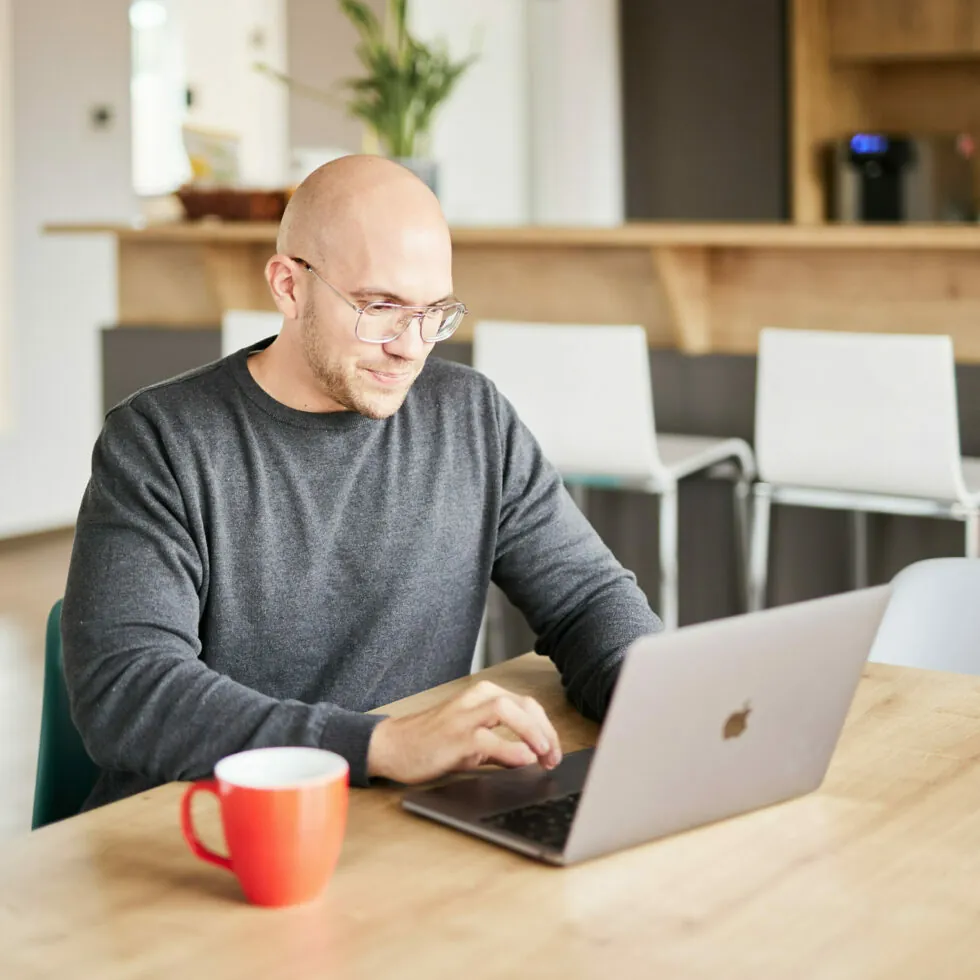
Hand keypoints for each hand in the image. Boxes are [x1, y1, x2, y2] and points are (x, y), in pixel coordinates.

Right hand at [367, 680, 562, 782]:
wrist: (393, 747)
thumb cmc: (434, 743)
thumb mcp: (475, 743)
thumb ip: (503, 748)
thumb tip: (533, 758)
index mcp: (484, 695)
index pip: (528, 705)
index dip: (548, 728)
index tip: (555, 753)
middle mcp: (476, 698)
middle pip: (524, 705)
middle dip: (546, 732)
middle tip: (555, 758)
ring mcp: (464, 715)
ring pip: (508, 710)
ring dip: (533, 732)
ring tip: (544, 754)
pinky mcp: (454, 734)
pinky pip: (487, 737)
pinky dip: (510, 749)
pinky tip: (523, 761)